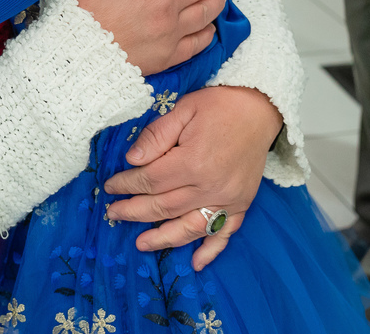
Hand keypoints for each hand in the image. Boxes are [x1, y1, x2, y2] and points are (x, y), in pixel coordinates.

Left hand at [102, 86, 282, 269]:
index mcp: (193, 161)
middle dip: (134, 212)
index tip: (110, 187)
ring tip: (141, 244)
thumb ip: (156, 136)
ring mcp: (228, 199)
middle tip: (114, 214)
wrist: (259, 109)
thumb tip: (131, 161)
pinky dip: (211, 250)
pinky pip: (224, 234)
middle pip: (164, 207)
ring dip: (163, 239)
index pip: (150, 181)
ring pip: (189, 227)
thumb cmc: (218, 106)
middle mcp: (210, 186)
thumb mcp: (183, 110)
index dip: (126, 185)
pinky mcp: (241, 204)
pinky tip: (196, 263)